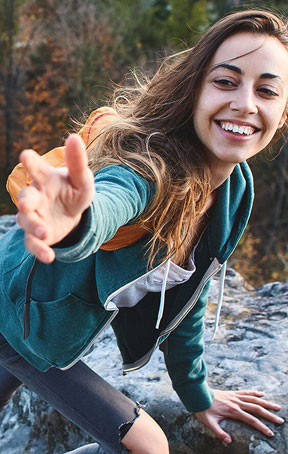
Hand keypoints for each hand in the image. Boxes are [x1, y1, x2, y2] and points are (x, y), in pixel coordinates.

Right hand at [16, 134, 94, 262]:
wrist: (74, 214)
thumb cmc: (74, 191)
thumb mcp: (82, 179)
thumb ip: (77, 162)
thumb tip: (74, 137)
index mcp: (45, 179)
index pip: (36, 169)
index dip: (31, 162)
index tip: (26, 155)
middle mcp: (36, 197)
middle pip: (26, 197)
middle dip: (25, 200)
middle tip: (27, 203)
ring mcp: (34, 216)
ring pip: (27, 221)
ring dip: (34, 227)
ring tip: (44, 233)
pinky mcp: (37, 235)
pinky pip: (33, 244)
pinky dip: (39, 250)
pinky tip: (50, 257)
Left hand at [195, 389, 284, 444]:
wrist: (198, 394)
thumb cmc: (203, 409)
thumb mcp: (209, 423)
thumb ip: (219, 432)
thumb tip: (229, 442)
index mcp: (233, 411)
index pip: (251, 420)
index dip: (262, 427)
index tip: (270, 433)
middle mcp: (236, 403)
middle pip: (256, 409)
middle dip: (269, 415)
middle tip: (280, 420)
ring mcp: (235, 396)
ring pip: (254, 399)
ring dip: (266, 403)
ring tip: (277, 407)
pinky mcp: (232, 393)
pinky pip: (246, 392)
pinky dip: (254, 393)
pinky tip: (262, 394)